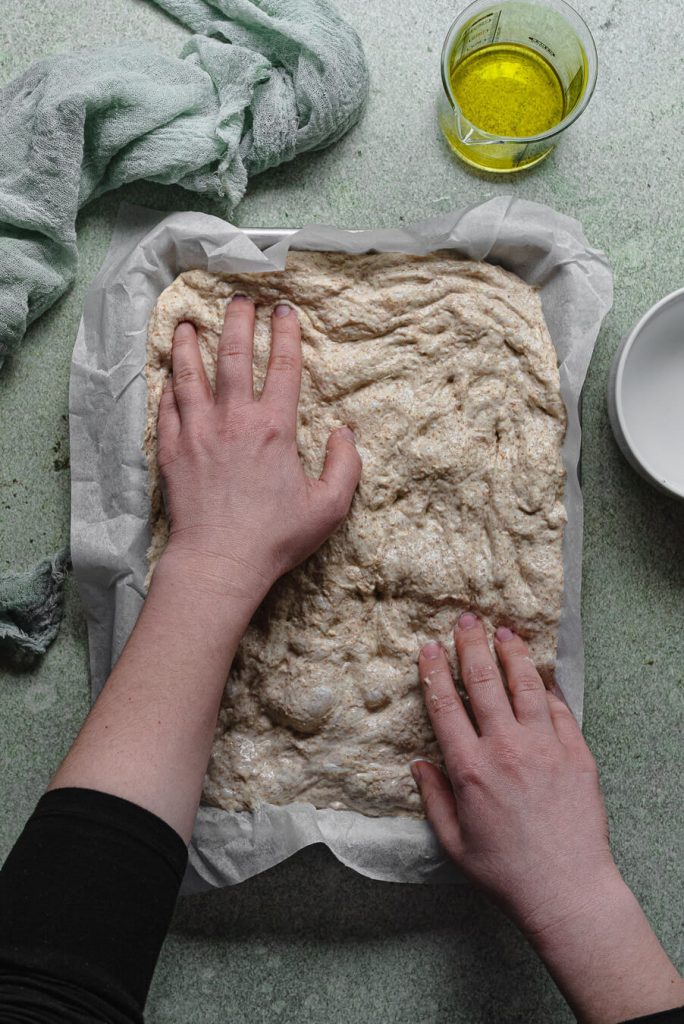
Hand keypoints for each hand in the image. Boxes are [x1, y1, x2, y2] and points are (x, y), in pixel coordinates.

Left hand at [156, 297, 361, 602]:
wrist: (219, 561)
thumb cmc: (275, 538)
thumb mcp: (329, 507)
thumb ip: (346, 465)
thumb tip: (346, 432)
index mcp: (274, 427)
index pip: (283, 366)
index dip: (286, 333)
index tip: (285, 310)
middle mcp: (233, 419)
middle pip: (234, 355)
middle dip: (237, 320)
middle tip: (238, 298)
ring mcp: (197, 431)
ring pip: (190, 373)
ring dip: (191, 344)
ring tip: (188, 323)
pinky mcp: (171, 450)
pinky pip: (166, 407)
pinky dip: (167, 385)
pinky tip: (167, 374)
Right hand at [412, 616, 683, 1023]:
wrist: (566, 890)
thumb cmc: (506, 872)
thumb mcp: (453, 842)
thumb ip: (432, 798)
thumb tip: (418, 763)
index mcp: (470, 769)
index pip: (446, 706)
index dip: (435, 672)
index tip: (429, 647)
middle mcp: (505, 749)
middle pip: (484, 683)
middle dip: (472, 646)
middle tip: (466, 620)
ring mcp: (545, 748)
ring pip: (525, 686)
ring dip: (512, 655)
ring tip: (504, 631)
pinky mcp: (576, 754)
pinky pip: (560, 710)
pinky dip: (548, 687)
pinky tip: (541, 673)